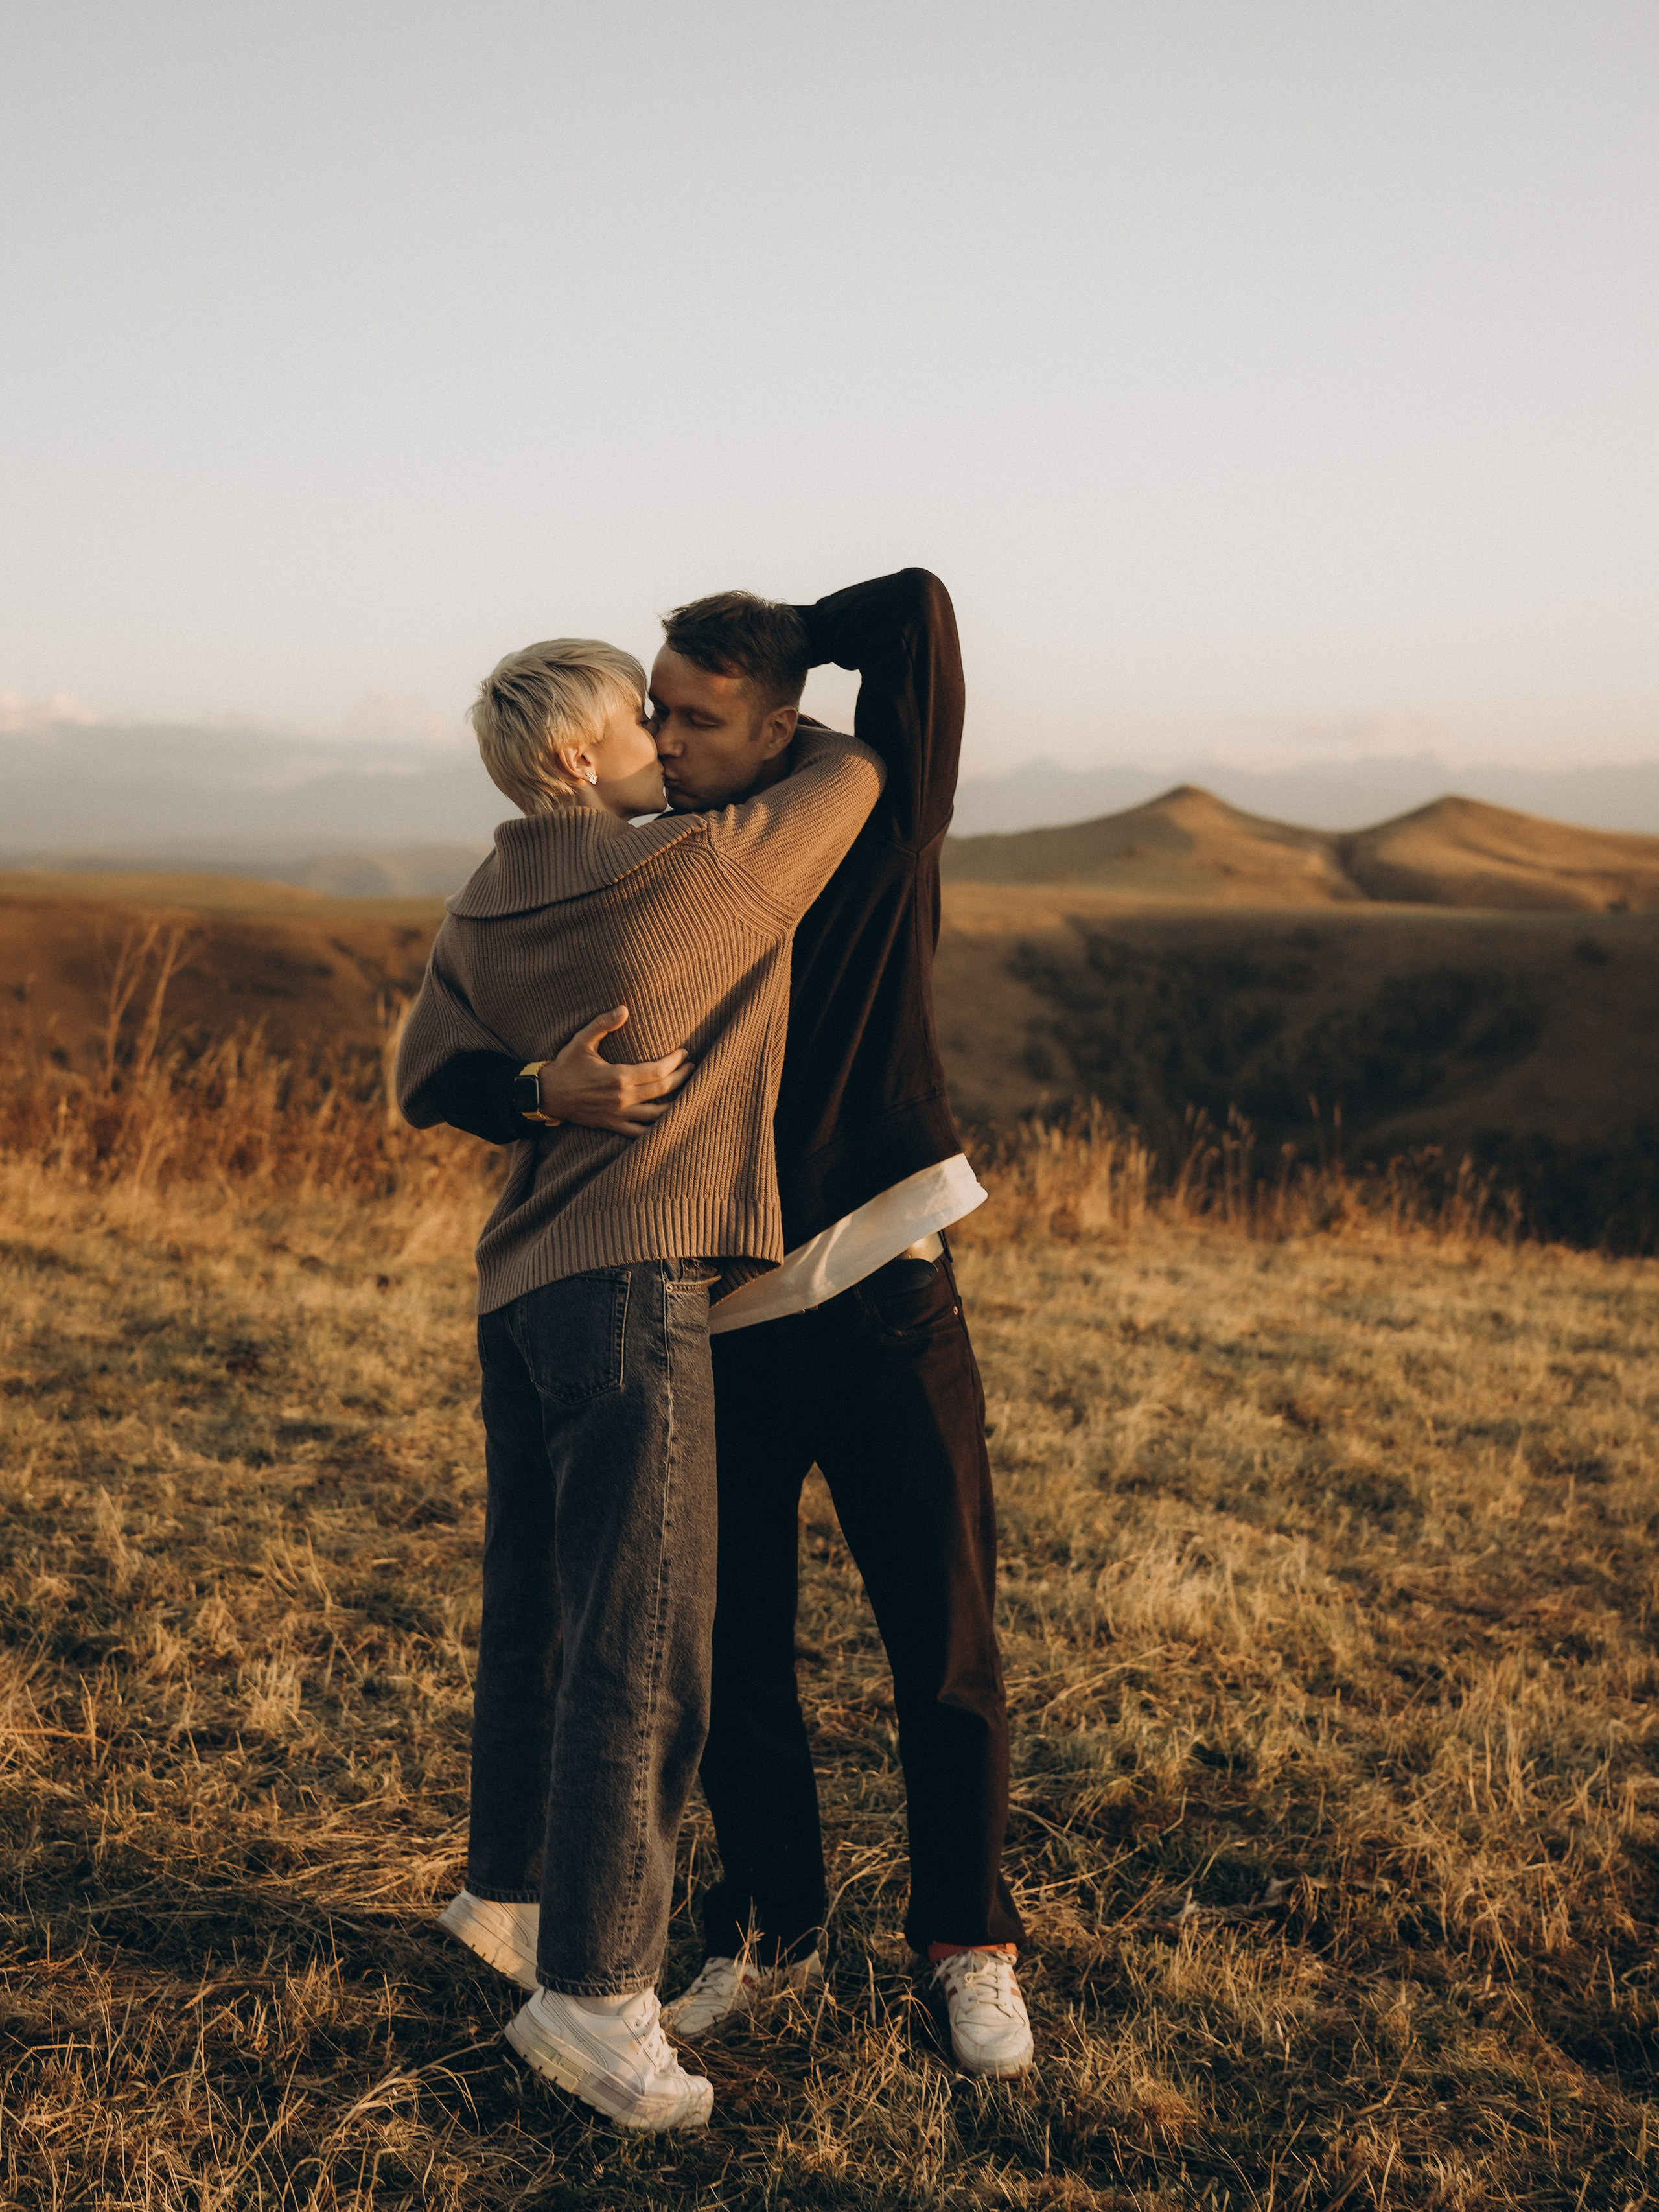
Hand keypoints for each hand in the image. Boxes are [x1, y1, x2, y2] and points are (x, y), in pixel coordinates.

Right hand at [535, 1007, 691, 1136]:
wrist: (547, 1095)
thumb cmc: (566, 1065)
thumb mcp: (582, 1041)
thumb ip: (603, 1024)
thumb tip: (624, 1008)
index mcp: (618, 1076)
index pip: (658, 1071)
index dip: (675, 1062)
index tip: (684, 1053)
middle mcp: (622, 1098)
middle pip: (663, 1090)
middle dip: (682, 1077)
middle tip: (692, 1067)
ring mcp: (619, 1115)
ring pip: (658, 1114)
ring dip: (677, 1102)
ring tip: (689, 1090)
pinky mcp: (614, 1125)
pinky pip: (641, 1132)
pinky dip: (658, 1127)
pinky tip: (669, 1119)